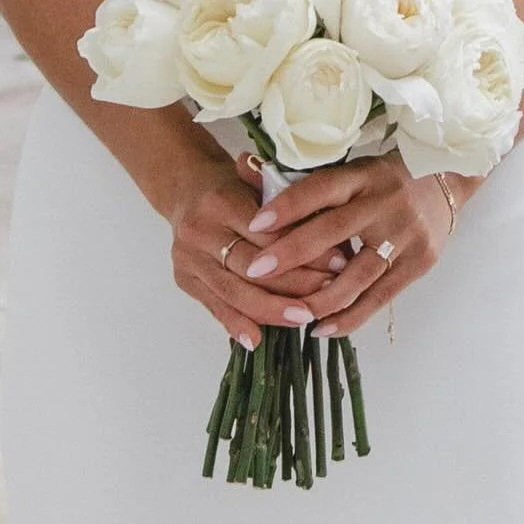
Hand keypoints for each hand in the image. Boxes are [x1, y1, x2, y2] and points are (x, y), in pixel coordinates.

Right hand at [168, 150, 352, 350]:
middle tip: (327, 296)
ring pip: (235, 292)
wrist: (186, 190)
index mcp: (222, 201)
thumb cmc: (234, 187)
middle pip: (252, 268)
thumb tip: (333, 243)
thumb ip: (288, 211)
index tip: (339, 265)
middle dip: (293, 286)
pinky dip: (236, 324)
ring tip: (304, 317)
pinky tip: (257, 339)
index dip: (306, 253)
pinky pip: (214, 307)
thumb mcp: (259, 184)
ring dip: (272, 310)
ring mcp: (188, 257)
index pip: (270, 236)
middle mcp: (200, 230)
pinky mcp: (184, 279)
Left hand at [238, 149, 454, 337]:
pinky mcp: (419, 263)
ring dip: (320, 297)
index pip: (322, 188)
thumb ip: (296, 175)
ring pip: (358, 274)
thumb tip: (243, 165)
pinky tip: (322, 328)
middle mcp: (386, 202)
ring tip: (288, 312)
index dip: (288, 205)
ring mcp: (406, 235)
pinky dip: (350, 316)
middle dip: (292, 254)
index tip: (255, 224)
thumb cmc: (383, 176)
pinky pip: (380, 297)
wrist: (447, 181)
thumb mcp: (348, 167)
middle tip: (256, 272)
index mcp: (364, 174)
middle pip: (334, 231)